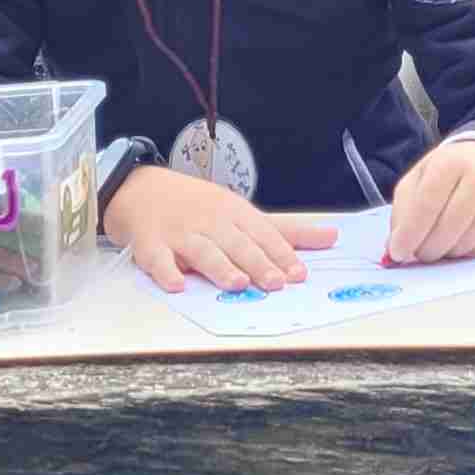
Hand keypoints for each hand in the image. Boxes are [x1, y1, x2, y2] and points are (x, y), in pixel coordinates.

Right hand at [104, 167, 341, 294]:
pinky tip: (177, 284)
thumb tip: (331, 237)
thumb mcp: (244, 213)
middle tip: (276, 282)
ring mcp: (180, 234)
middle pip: (237, 244)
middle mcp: (210, 222)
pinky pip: (158, 260)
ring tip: (238, 284)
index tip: (299, 273)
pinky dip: (166, 272)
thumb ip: (287, 230)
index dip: (281, 254)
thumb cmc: (200, 206)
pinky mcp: (151, 245)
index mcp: (235, 214)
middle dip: (258, 262)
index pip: (263, 234)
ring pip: (202, 251)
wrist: (143, 190)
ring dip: (220, 267)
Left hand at [387, 138, 474, 264]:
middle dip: (426, 249)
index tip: (398, 252)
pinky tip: (459, 238)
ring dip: (445, 252)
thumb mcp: (420, 178)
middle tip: (417, 252)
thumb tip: (395, 249)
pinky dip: (464, 253)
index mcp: (451, 162)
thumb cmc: (449, 173)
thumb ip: (402, 211)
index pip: (427, 204)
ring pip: (464, 244)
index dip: (410, 233)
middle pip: (447, 229)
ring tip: (439, 240)